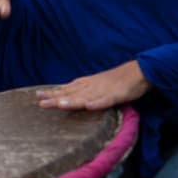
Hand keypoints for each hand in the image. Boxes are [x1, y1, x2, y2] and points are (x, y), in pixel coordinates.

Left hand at [35, 60, 149, 111]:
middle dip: (56, 98)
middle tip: (40, 101)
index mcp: (87, 84)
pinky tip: (89, 106)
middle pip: (72, 93)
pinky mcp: (117, 95)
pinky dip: (98, 103)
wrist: (139, 71)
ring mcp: (104, 91)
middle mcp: (92, 86)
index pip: (66, 89)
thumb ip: (83, 91)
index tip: (37, 95)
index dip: (53, 92)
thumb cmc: (117, 80)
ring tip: (60, 105)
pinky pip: (106, 100)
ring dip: (73, 101)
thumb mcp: (97, 84)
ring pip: (86, 97)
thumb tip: (67, 95)